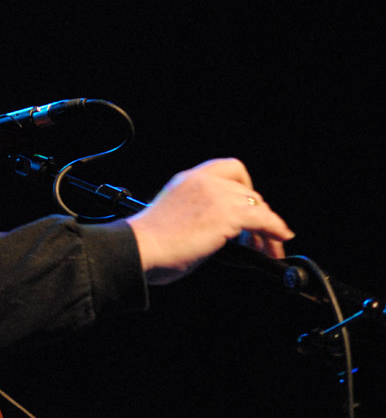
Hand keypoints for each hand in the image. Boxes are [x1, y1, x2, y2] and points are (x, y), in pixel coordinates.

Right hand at [126, 158, 293, 284]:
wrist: (138, 249)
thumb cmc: (148, 244)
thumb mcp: (173, 216)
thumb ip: (197, 215)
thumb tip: (222, 234)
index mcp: (187, 180)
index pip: (229, 169)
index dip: (244, 187)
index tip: (247, 206)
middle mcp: (203, 181)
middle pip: (248, 191)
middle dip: (258, 214)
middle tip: (259, 238)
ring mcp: (216, 196)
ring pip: (258, 206)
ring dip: (269, 228)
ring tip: (270, 248)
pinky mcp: (227, 214)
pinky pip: (264, 220)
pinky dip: (275, 231)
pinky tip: (278, 242)